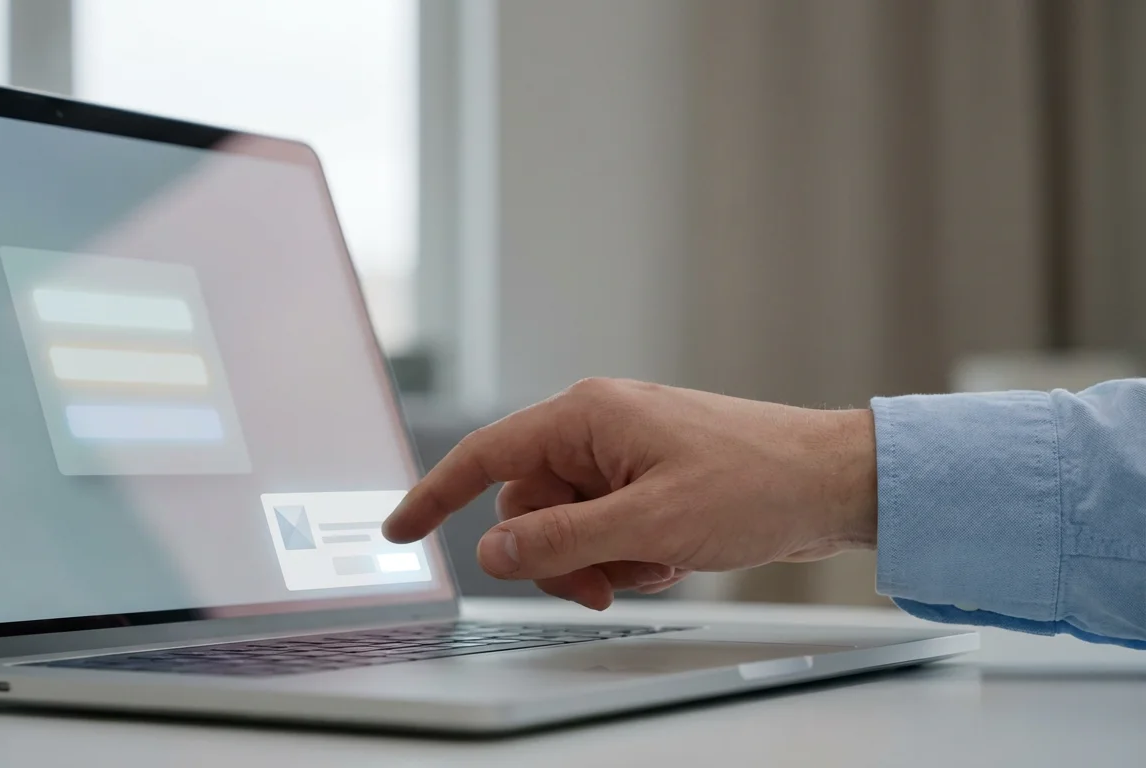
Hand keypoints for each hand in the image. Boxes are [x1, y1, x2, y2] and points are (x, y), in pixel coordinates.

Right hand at [383, 378, 877, 609]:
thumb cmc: (756, 483)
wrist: (833, 481)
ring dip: (601, 559)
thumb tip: (493, 552)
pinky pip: (605, 526)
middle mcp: (598, 427)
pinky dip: (629, 554)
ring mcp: (624, 454)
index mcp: (587, 416)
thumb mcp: (649, 526)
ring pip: (567, 524)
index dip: (436, 494)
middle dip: (558, 555)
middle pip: (528, 505)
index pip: (487, 456)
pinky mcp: (649, 479)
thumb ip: (561, 541)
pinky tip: (676, 555)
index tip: (399, 529)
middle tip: (605, 584)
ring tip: (659, 564)